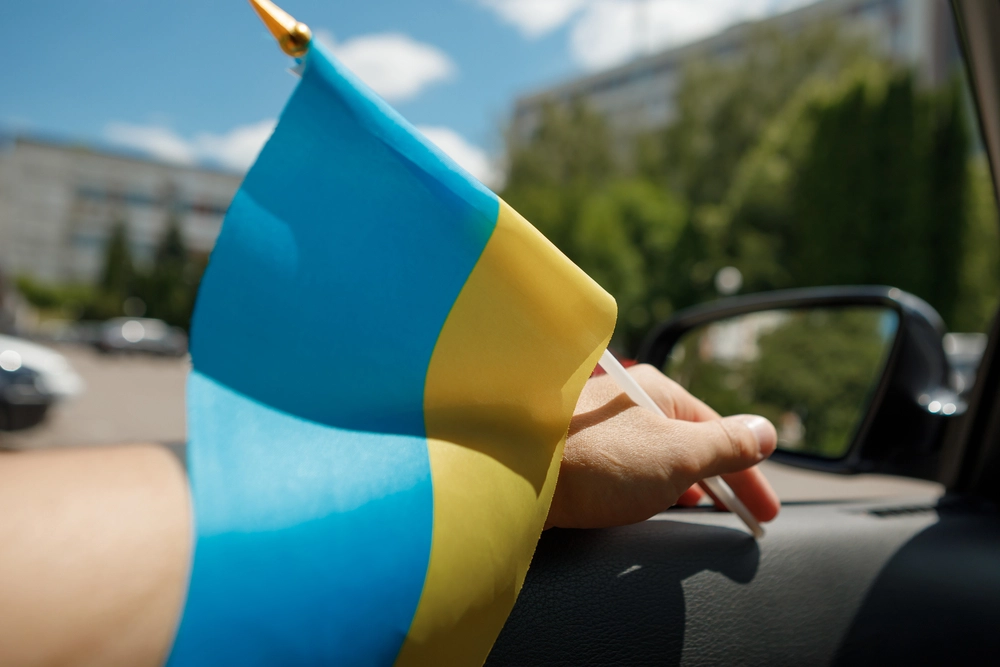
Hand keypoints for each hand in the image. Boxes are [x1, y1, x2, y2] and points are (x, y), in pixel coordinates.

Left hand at [547, 364, 780, 528]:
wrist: (509, 469)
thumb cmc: (594, 460)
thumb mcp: (676, 454)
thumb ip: (724, 445)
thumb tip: (766, 431)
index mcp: (655, 393)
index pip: (719, 433)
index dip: (748, 475)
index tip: (765, 514)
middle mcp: (624, 403)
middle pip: (687, 441)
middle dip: (719, 478)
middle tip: (740, 516)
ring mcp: (595, 426)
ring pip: (654, 454)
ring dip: (683, 482)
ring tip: (700, 511)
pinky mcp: (569, 453)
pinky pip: (623, 467)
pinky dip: (647, 486)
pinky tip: (644, 502)